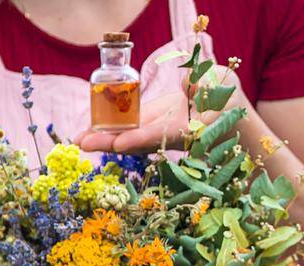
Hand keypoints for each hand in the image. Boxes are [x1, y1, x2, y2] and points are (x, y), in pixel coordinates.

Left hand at [76, 65, 248, 154]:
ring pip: (128, 136)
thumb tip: (189, 83)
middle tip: (83, 143)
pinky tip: (87, 130)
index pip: (161, 135)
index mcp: (188, 128)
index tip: (119, 144)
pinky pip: (127, 127)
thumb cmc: (225, 98)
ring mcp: (157, 130)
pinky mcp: (149, 122)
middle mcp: (168, 135)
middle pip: (136, 141)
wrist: (223, 109)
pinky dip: (108, 129)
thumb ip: (206, 86)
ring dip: (103, 138)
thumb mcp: (222, 88)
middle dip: (110, 143)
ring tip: (78, 139)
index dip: (140, 138)